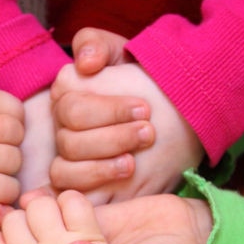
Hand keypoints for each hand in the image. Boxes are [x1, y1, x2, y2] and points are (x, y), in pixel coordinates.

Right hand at [47, 28, 200, 201]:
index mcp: (67, 100)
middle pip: (69, 143)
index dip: (108, 111)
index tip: (144, 108)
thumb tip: (85, 63)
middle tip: (148, 132)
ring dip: (101, 168)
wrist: (179, 113)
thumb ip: (98, 43)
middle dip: (112, 138)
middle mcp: (63, 133)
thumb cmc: (150, 81)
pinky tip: (121, 185)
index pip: (71, 110)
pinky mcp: (88, 191)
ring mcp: (73, 164)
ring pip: (65, 174)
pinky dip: (91, 193)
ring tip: (134, 161)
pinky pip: (73, 199)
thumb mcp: (124, 52)